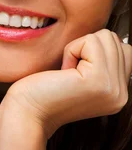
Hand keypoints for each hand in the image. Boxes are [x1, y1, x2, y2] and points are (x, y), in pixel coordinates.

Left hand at [2, 29, 131, 139]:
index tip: (75, 73)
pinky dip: (71, 50)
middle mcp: (121, 94)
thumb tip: (109, 37)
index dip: (93, 52)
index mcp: (119, 94)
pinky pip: (90, 41)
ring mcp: (113, 88)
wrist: (27, 112)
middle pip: (115, 40)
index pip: (124, 50)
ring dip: (78, 48)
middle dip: (86, 48)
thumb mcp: (84, 77)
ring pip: (105, 38)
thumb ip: (103, 62)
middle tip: (69, 74)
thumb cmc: (44, 91)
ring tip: (67, 73)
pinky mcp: (99, 79)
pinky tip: (63, 72)